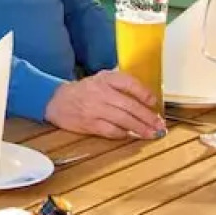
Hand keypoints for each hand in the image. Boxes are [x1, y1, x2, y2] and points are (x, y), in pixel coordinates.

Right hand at [46, 70, 164, 138]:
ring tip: (152, 134)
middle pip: (129, 105)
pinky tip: (131, 136)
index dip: (143, 93)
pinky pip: (111, 131)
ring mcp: (94, 109)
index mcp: (104, 79)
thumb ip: (121, 85)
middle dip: (147, 117)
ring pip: (123, 120)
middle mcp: (100, 92)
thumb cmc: (84, 91)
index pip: (128, 83)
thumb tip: (148, 99)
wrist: (56, 101)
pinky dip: (124, 134)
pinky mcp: (89, 124)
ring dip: (140, 128)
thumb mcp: (100, 80)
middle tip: (160, 125)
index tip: (154, 102)